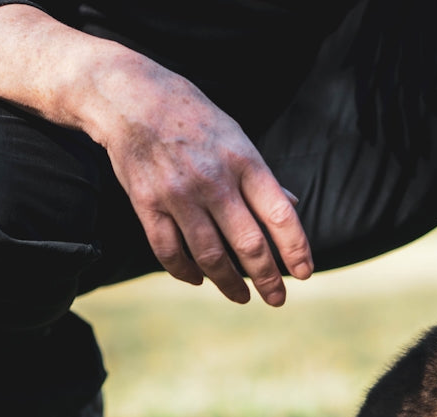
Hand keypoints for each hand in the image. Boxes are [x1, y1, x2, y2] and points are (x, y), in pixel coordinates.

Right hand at [88, 56, 311, 305]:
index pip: (280, 216)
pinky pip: (168, 250)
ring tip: (242, 298)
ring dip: (229, 284)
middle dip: (268, 278)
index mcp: (245, 163)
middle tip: (278, 299)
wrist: (131, 98)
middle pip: (248, 244)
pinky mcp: (146, 203)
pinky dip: (185, 272)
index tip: (305, 273)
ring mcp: (178, 194)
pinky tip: (198, 280)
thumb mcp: (239, 139)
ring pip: (210, 255)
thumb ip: (263, 178)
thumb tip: (292, 209)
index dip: (296, 249)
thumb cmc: (195, 120)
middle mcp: (214, 181)